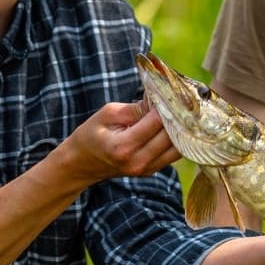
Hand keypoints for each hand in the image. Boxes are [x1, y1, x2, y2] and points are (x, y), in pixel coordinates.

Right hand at [62, 100, 180, 185]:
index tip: (170, 93)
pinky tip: (174, 126)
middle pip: (171, 136)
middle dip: (177, 117)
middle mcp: (138, 162)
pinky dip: (177, 140)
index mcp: (123, 147)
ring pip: (178, 148)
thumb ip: (135, 108)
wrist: (82, 163)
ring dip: (181, 130)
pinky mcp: (152, 171)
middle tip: (179, 100)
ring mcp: (146, 169)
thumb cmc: (92, 134)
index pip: (156, 123)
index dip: (166, 106)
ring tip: (179, 113)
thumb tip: (160, 99)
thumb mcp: (108, 114)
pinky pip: (173, 154)